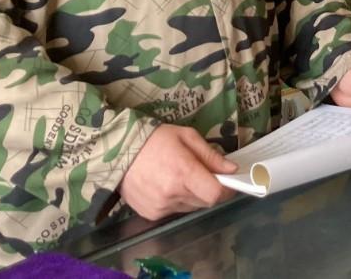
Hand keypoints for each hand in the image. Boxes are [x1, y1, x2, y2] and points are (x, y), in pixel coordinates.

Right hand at [119, 124, 235, 221]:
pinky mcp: (150, 214)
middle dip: (208, 190)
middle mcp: (172, 194)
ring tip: (178, 177)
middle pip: (205, 202)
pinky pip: (173, 211)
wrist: (118, 151)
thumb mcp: (187, 136)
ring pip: (190, 207)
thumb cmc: (155, 139)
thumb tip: (232, 170)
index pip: (215, 194)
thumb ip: (211, 155)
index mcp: (183, 172)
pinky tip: (165, 185)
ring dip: (192, 195)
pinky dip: (175, 201)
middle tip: (200, 174)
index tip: (226, 182)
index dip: (226, 190)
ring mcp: (160, 207)